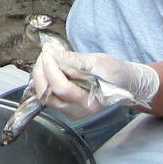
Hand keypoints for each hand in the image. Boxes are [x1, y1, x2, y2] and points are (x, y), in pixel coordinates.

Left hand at [29, 46, 159, 115]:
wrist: (122, 83)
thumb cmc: (114, 73)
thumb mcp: (96, 61)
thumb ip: (72, 59)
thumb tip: (51, 53)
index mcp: (90, 102)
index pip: (62, 88)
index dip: (51, 68)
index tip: (48, 52)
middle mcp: (79, 111)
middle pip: (48, 95)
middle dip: (41, 72)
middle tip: (45, 54)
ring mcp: (71, 111)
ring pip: (45, 97)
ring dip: (40, 76)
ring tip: (46, 59)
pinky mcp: (65, 107)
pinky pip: (48, 96)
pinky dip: (44, 80)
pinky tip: (49, 68)